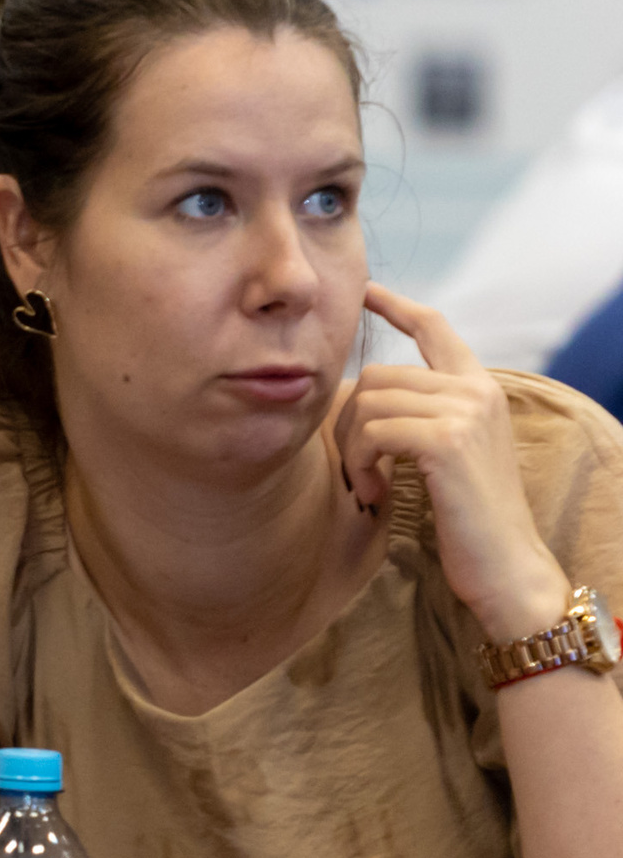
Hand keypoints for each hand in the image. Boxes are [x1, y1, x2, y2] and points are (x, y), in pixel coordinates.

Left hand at [338, 285, 571, 639]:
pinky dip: (361, 463)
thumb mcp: (449, 454)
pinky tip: (373, 493)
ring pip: (369, 402)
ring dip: (354, 449)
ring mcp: (465, 412)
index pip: (435, 328)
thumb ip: (423, 415)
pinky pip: (374, 430)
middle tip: (359, 469)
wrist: (507, 566)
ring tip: (367, 485)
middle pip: (378, 374)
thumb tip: (365, 395)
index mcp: (480, 388)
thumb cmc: (469, 518)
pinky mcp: (447, 440)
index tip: (367, 292)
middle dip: (350, 422)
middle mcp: (476, 390)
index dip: (396, 306)